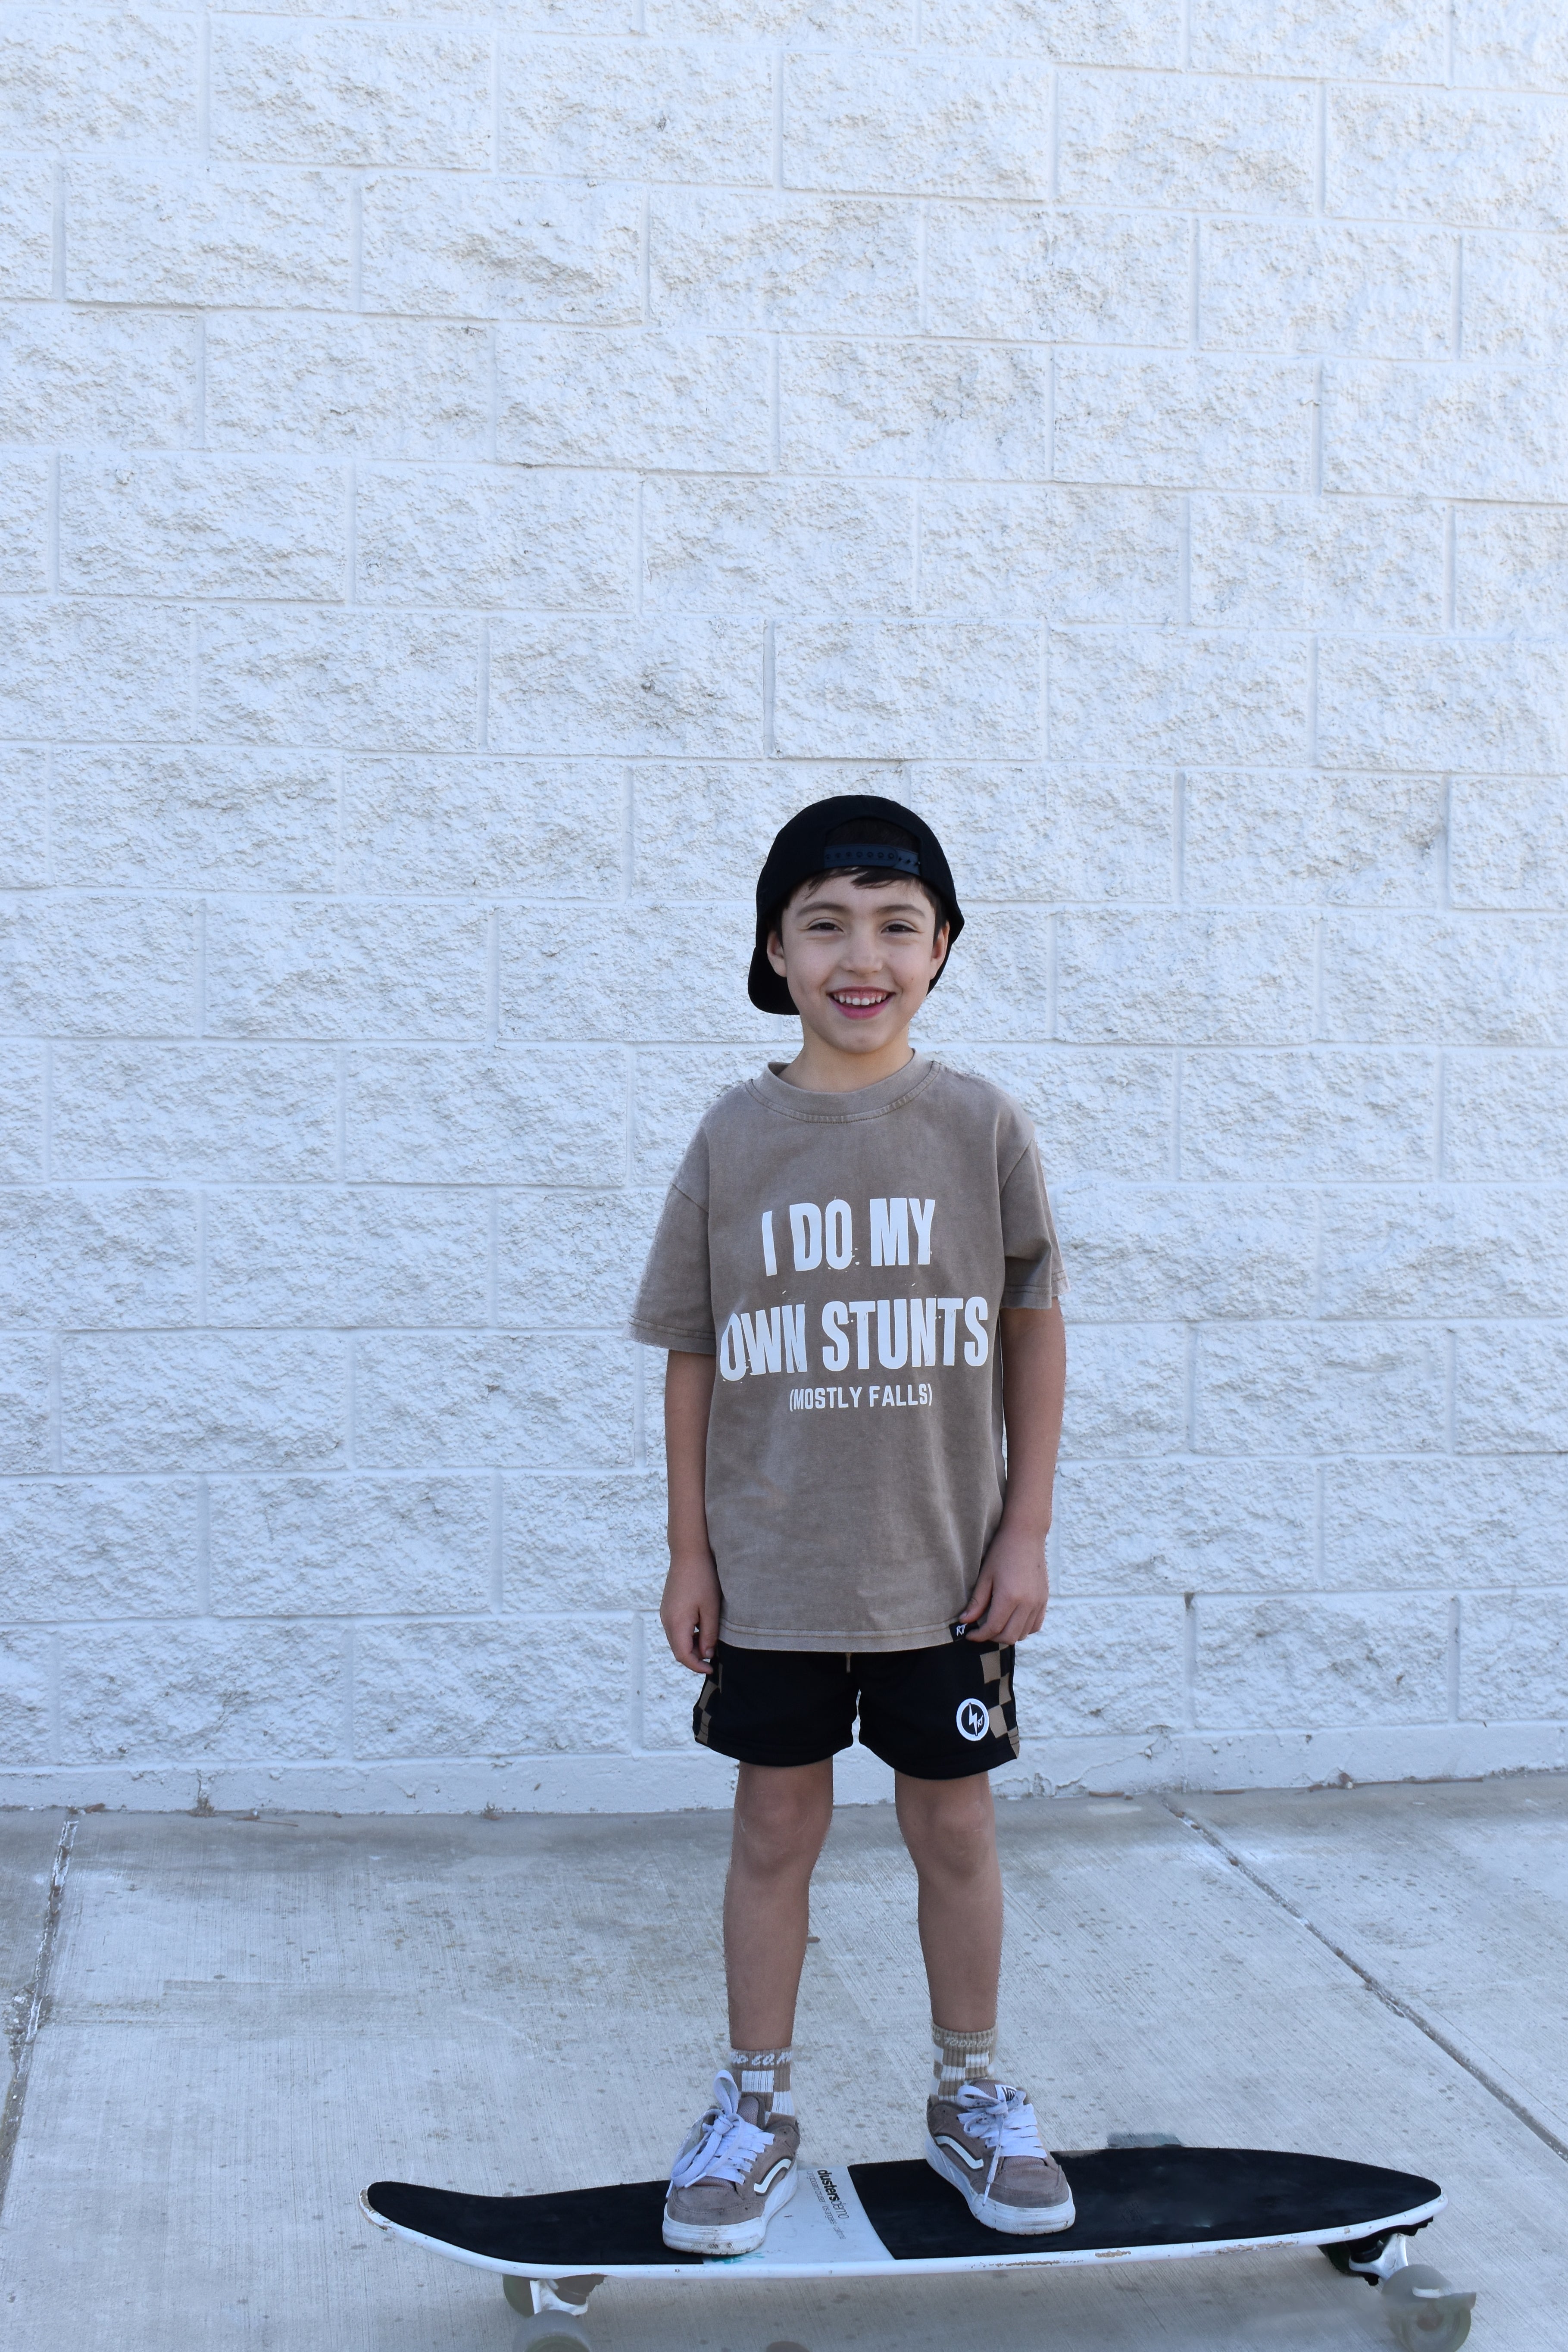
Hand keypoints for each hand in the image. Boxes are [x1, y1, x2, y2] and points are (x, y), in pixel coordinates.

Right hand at [661, 1548, 721, 1673]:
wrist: (688, 1552)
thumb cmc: (702, 1578)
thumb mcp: (711, 1609)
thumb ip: (709, 1635)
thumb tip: (707, 1654)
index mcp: (676, 1624)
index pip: (683, 1656)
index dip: (697, 1666)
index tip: (711, 1668)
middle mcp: (666, 1620)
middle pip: (678, 1649)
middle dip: (695, 1657)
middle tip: (714, 1655)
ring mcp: (665, 1613)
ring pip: (677, 1639)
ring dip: (692, 1645)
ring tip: (711, 1640)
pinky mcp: (668, 1606)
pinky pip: (676, 1628)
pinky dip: (688, 1634)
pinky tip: (702, 1626)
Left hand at [959, 1521, 1048, 1646]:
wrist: (1026, 1535)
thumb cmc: (1002, 1552)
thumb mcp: (985, 1576)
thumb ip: (977, 1602)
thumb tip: (965, 1621)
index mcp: (1009, 1597)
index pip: (993, 1628)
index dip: (979, 1636)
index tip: (969, 1635)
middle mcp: (1027, 1603)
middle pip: (1009, 1636)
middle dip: (992, 1637)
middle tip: (981, 1630)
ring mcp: (1038, 1603)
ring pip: (1023, 1634)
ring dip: (1008, 1634)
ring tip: (996, 1624)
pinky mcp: (1044, 1600)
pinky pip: (1036, 1625)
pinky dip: (1023, 1629)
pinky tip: (1012, 1620)